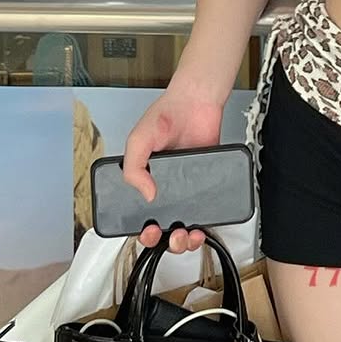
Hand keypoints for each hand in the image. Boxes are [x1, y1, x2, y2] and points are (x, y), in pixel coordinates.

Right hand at [121, 80, 225, 253]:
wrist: (196, 101)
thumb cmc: (166, 115)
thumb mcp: (138, 141)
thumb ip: (133, 168)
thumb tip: (147, 196)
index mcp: (145, 180)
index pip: (141, 216)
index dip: (145, 231)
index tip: (149, 232)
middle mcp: (166, 187)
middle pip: (165, 227)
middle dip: (167, 240)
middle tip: (171, 235)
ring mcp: (188, 186)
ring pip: (186, 223)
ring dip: (187, 238)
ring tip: (188, 235)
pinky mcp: (207, 181)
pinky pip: (208, 207)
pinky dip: (207, 220)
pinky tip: (205, 223)